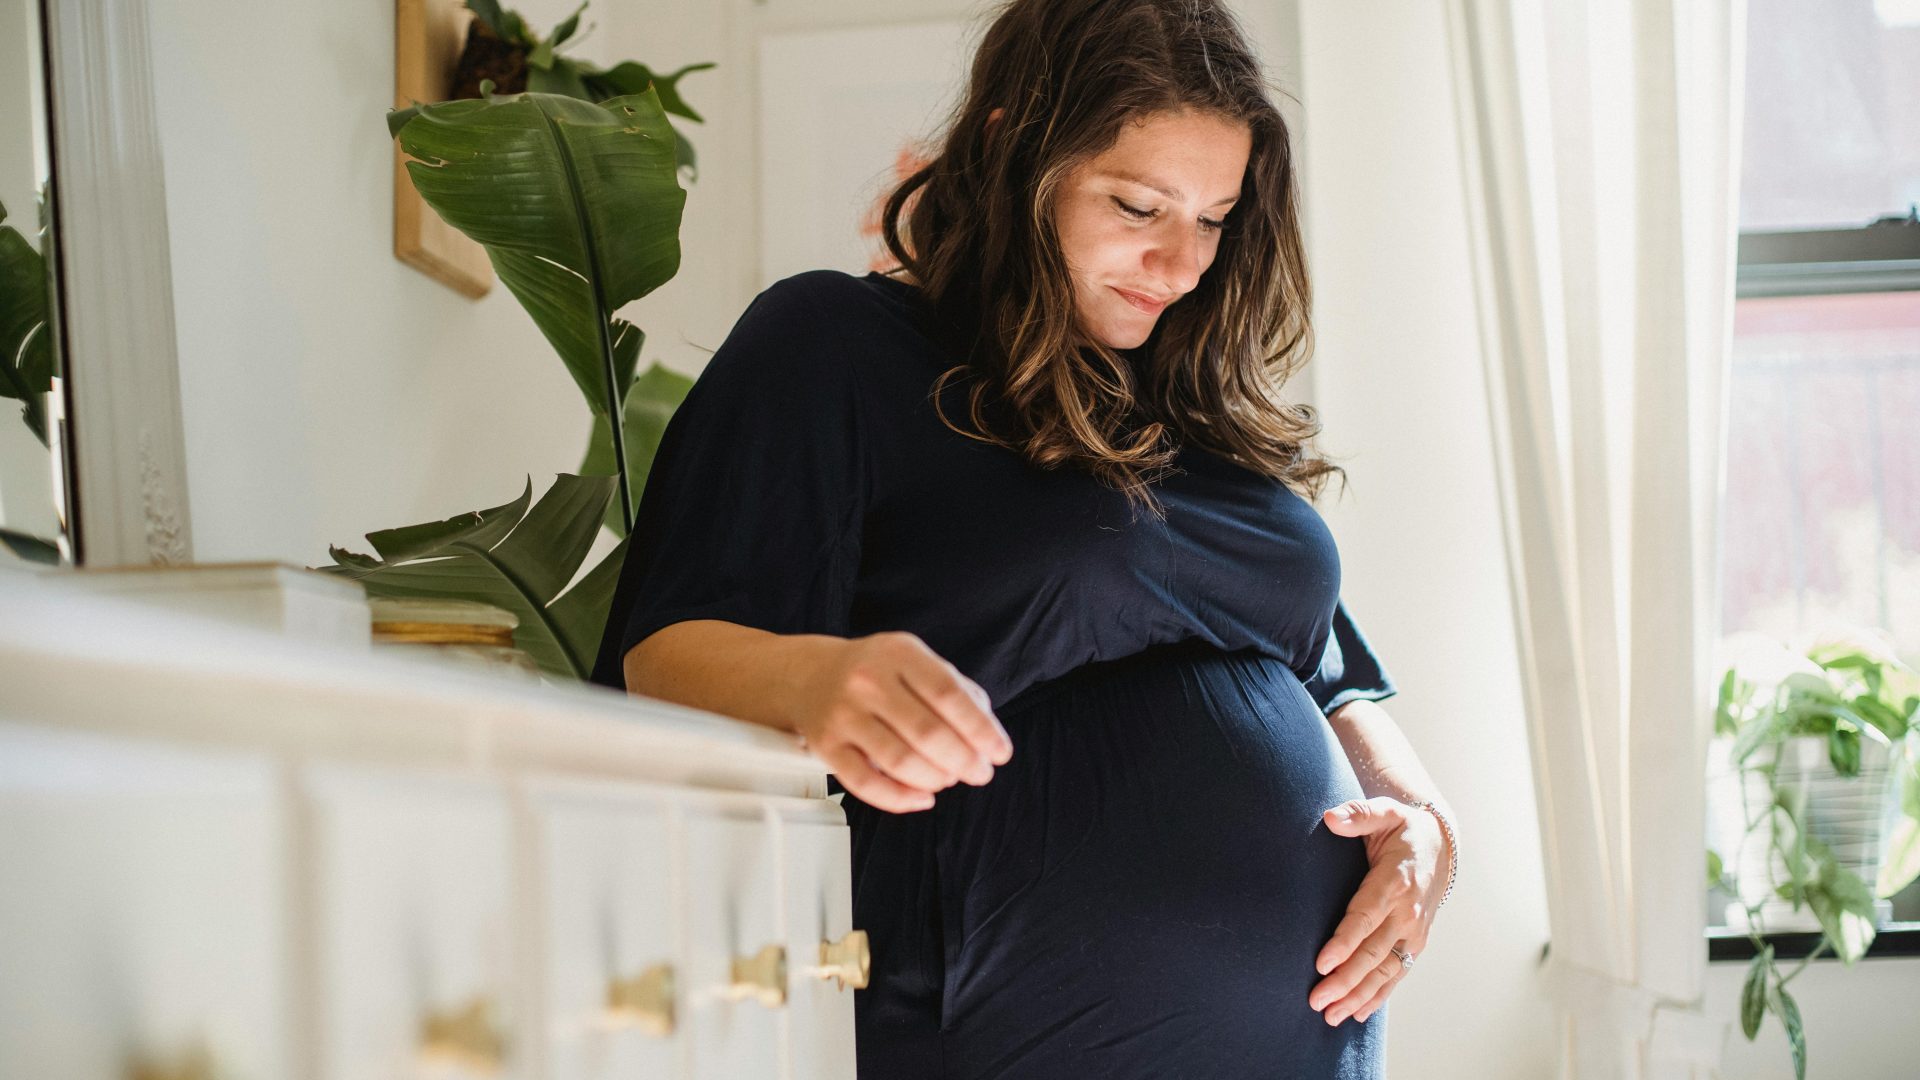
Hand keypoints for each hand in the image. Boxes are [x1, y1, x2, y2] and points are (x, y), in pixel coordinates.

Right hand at [793, 631, 1012, 814]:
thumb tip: (987, 734)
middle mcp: (868, 681)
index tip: (1000, 752)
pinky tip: (921, 798)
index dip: (980, 729)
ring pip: (900, 761)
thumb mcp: (916, 661)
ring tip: (949, 779)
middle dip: (964, 761)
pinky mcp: (826, 746)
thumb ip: (956, 690)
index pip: (948, 695)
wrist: (811, 675)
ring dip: (936, 779)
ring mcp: (844, 714)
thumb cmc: (876, 672)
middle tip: (979, 773)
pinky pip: (865, 784)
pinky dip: (899, 799)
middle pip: (927, 732)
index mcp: (899, 653)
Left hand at [1308, 796, 1449, 1025]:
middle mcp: (1408, 913)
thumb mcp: (1384, 812)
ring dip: (1358, 995)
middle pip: (1372, 953)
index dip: (1344, 943)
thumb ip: (1358, 814)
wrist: (1441, 845)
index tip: (1321, 964)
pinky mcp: (1415, 943)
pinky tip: (1357, 1013)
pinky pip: (1396, 974)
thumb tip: (1330, 817)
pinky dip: (1378, 995)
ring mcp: (1413, 932)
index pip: (1365, 917)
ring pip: (1384, 971)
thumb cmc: (1404, 828)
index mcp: (1395, 882)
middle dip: (1344, 980)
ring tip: (1330, 1016)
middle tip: (1316, 1000)